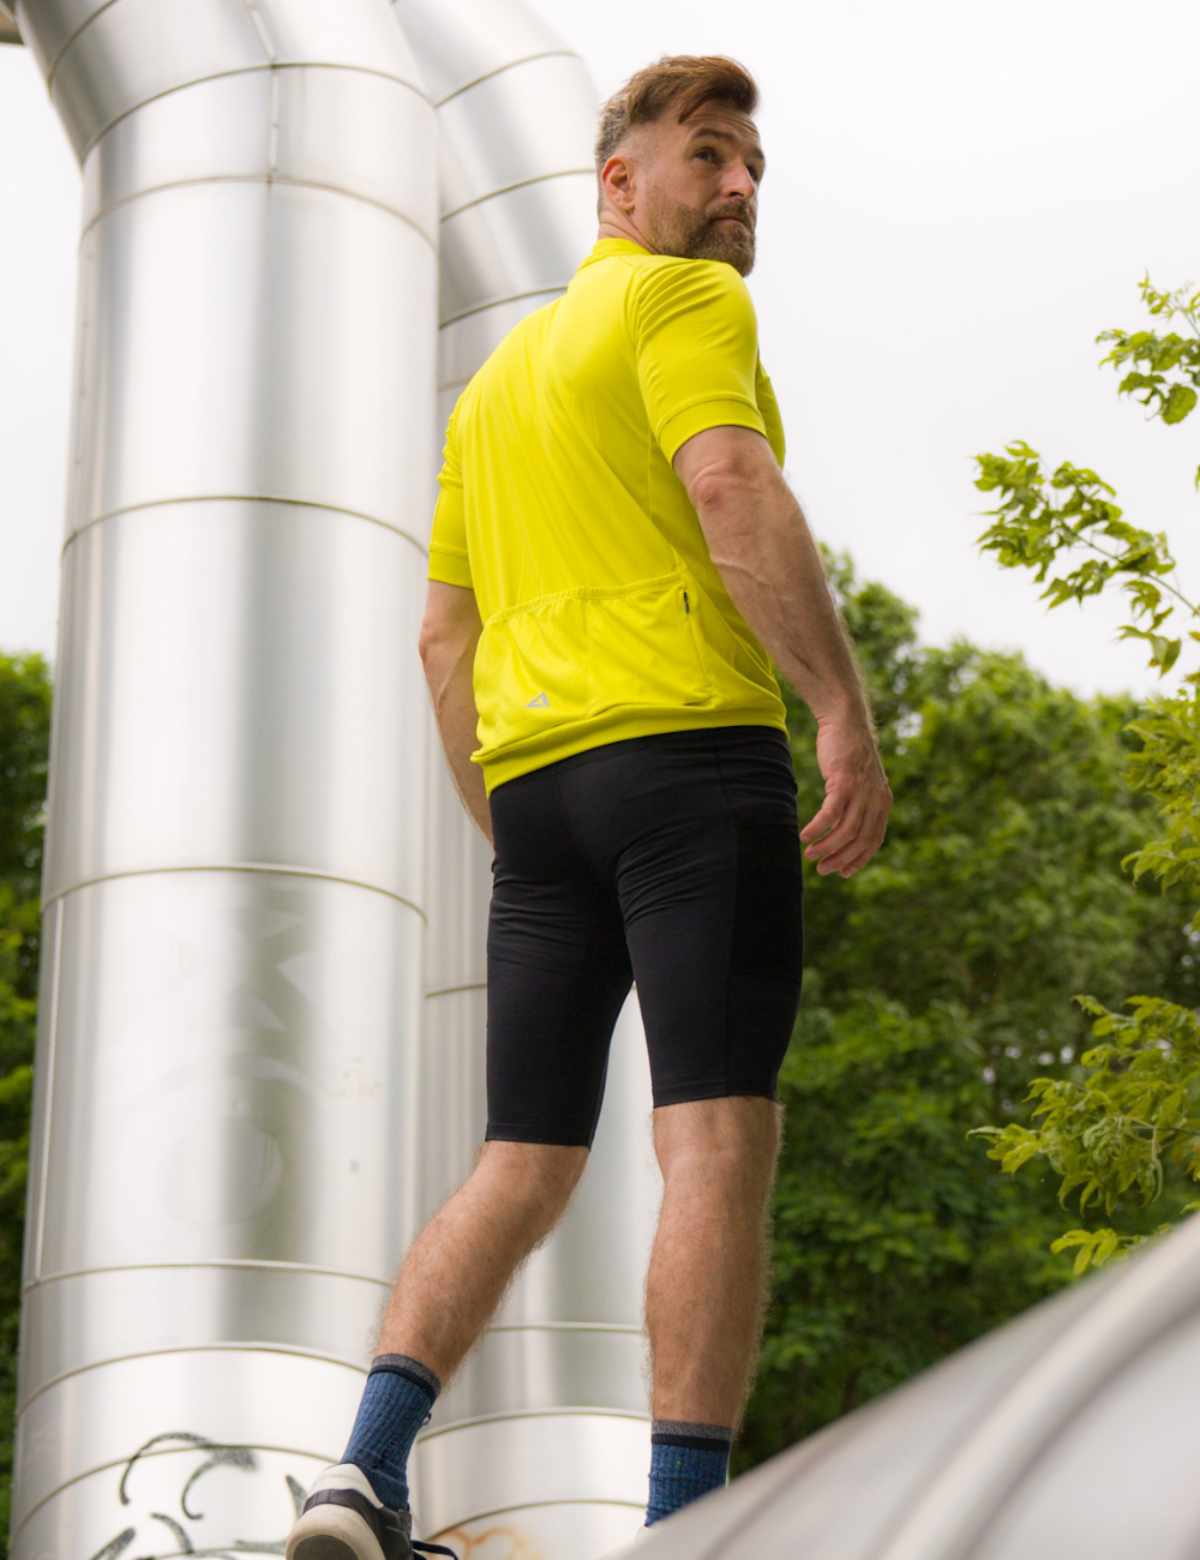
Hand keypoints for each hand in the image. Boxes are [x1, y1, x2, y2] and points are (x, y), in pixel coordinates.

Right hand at [800, 719, 891, 877]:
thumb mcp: (860, 782)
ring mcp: (861, 792)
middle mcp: (875, 800)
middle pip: (859, 841)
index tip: (843, 871)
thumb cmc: (849, 752)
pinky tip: (805, 836)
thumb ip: (858, 804)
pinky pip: (830, 815)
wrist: (846, 722)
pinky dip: (817, 829)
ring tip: (810, 856)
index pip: (874, 841)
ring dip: (826, 847)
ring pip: (845, 832)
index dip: (859, 860)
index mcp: (883, 803)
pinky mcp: (844, 783)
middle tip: (822, 869)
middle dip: (840, 859)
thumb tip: (842, 828)